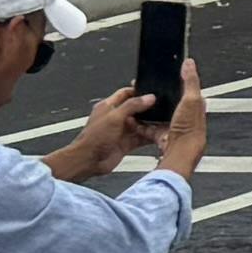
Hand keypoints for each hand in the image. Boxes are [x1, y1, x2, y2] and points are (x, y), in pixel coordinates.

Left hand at [52, 57, 205, 187]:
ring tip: (163, 121)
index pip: (126, 93)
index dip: (138, 91)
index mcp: (108, 106)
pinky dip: (149, 136)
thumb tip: (149, 97)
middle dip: (148, 109)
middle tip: (161, 108)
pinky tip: (159, 135)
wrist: (88, 161)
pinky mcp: (125, 143)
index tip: (152, 92)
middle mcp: (115, 118)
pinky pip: (141, 138)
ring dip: (150, 124)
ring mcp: (121, 131)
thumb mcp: (114, 117)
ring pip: (140, 124)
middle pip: (136, 109)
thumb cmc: (93, 138)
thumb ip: (132, 105)